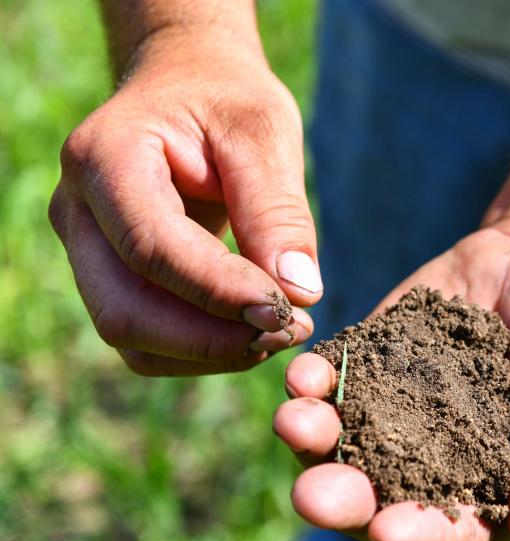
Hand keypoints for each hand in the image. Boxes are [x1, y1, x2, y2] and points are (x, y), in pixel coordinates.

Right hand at [48, 27, 319, 374]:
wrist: (188, 87)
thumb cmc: (226, 100)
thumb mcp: (263, 132)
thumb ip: (278, 210)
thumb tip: (299, 292)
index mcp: (105, 157)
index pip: (152, 247)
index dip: (218, 290)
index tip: (285, 310)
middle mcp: (78, 210)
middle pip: (125, 310)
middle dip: (211, 339)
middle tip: (290, 331)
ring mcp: (86, 249)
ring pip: (131, 336)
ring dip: (211, 352)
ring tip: (283, 330)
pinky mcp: (111, 277)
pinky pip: (146, 339)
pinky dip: (203, 349)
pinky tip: (255, 329)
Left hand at [274, 214, 509, 540]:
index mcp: (490, 488)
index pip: (451, 530)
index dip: (420, 535)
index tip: (387, 532)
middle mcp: (433, 460)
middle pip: (378, 497)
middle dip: (343, 500)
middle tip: (312, 496)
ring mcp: (396, 409)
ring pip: (344, 440)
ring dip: (313, 440)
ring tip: (295, 423)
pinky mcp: (373, 360)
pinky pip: (336, 376)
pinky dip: (314, 380)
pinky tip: (302, 375)